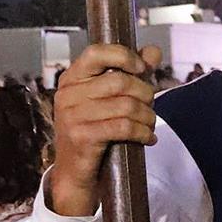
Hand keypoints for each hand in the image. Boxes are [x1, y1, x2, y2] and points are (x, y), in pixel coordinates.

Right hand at [46, 44, 162, 217]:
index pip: (97, 53)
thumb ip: (130, 72)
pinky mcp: (82, 136)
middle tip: (150, 106)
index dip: (124, 57)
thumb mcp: (108, 98)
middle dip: (145, 94)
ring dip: (147, 116)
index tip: (142, 69)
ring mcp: (72, 115)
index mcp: (72, 78)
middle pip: (120, 81)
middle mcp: (68, 93)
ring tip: (150, 124)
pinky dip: (143, 132)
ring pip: (126, 106)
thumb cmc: (94, 129)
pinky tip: (149, 138)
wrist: (75, 170)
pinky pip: (124, 127)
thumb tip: (153, 51)